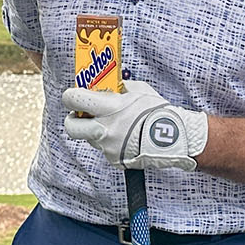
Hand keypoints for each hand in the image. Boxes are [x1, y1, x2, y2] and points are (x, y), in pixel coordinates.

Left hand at [61, 81, 208, 170]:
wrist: (174, 139)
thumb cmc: (157, 112)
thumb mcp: (138, 91)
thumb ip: (120, 89)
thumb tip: (109, 85)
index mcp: (108, 108)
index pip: (73, 99)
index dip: (70, 96)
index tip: (74, 95)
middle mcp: (103, 129)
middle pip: (70, 126)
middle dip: (72, 119)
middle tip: (81, 114)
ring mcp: (107, 146)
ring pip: (89, 138)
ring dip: (95, 130)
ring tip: (113, 124)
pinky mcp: (114, 159)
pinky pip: (104, 149)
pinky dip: (110, 142)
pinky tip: (125, 137)